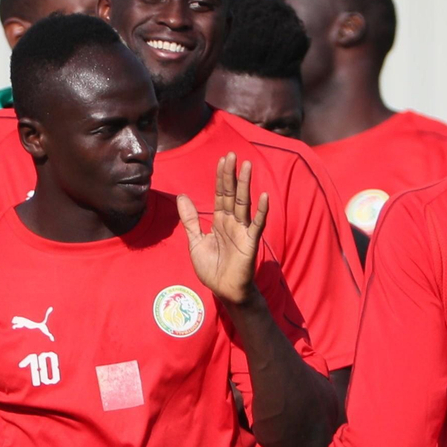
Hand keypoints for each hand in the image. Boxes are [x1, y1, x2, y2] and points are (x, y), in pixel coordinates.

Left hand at [179, 153, 267, 306]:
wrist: (224, 291)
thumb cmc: (212, 268)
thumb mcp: (195, 242)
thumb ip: (190, 220)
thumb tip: (182, 196)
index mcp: (219, 221)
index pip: (221, 194)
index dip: (221, 177)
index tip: (222, 160)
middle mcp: (232, 222)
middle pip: (232, 194)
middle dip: (231, 175)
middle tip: (231, 155)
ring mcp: (242, 231)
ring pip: (244, 203)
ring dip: (245, 185)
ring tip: (247, 166)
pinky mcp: (250, 243)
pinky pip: (256, 224)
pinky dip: (261, 211)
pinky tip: (264, 196)